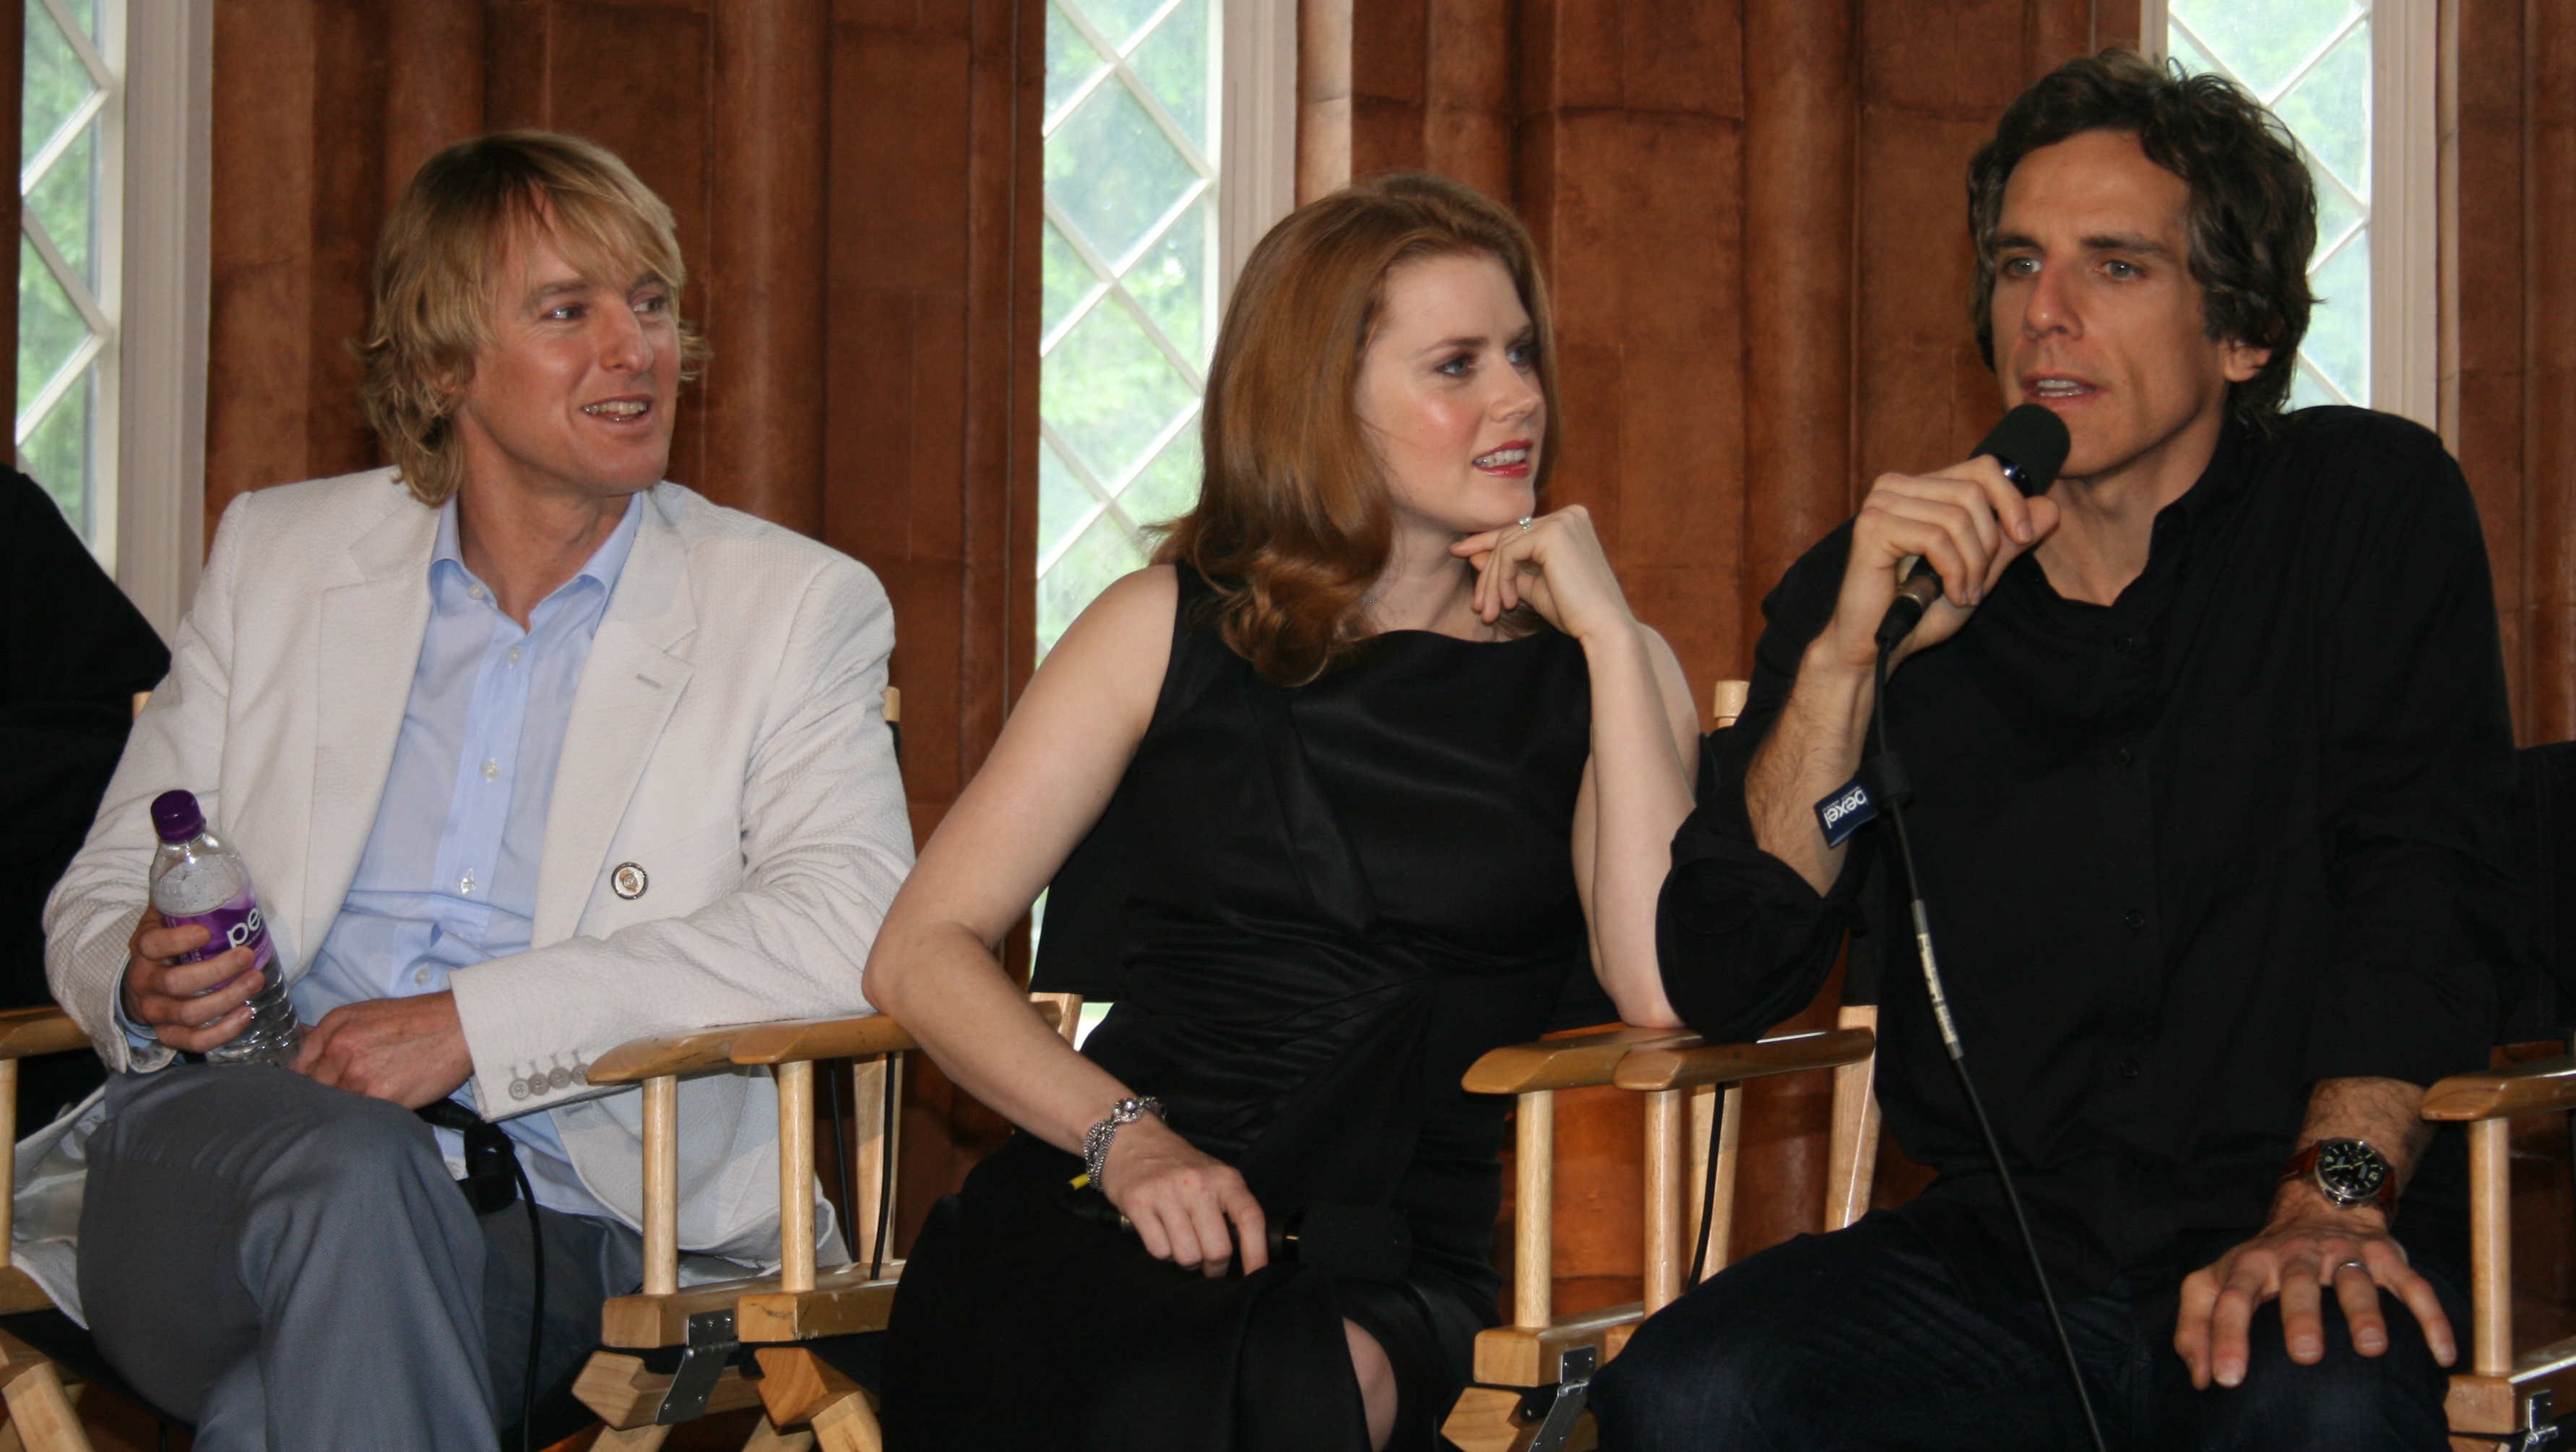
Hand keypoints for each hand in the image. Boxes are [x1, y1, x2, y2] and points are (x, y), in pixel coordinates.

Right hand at [120, 906, 263, 1053]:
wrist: (141, 979)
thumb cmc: (166, 942)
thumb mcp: (166, 914)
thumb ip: (184, 893)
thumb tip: (213, 859)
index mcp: (144, 949)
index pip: (153, 946)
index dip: (178, 942)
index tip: (205, 932)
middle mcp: (145, 982)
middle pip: (177, 984)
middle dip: (216, 972)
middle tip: (247, 956)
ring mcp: (155, 1011)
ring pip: (188, 1014)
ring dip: (226, 1000)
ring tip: (255, 981)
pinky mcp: (167, 1034)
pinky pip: (192, 1042)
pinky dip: (220, 1033)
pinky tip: (245, 1015)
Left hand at [291, 991, 473, 1107]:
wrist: (460, 1024)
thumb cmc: (417, 1019)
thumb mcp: (364, 1014)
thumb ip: (329, 1035)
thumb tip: (299, 1054)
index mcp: (334, 1026)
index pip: (296, 1068)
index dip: (300, 1086)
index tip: (307, 1096)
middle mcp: (340, 1048)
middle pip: (311, 1090)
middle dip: (320, 1100)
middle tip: (334, 1107)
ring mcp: (359, 1073)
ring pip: (333, 1106)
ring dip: (342, 1112)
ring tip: (358, 1111)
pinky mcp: (381, 1095)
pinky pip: (359, 1115)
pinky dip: (364, 1118)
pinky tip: (375, 1114)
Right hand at [1099, 1113, 1268, 1277]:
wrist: (1133, 1139)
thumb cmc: (1177, 1163)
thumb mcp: (1213, 1175)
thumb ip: (1229, 1206)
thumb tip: (1243, 1251)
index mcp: (1223, 1178)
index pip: (1250, 1218)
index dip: (1256, 1253)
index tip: (1256, 1275)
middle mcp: (1198, 1184)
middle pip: (1217, 1249)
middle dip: (1214, 1267)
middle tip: (1207, 1263)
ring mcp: (1167, 1193)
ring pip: (1187, 1256)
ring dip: (1186, 1261)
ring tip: (1181, 1244)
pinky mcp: (1139, 1203)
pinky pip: (1159, 1251)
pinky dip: (1162, 1252)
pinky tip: (1161, 1235)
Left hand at [1450, 504, 1633, 642]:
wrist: (1603, 628)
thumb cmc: (1575, 612)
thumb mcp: (1535, 586)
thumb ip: (1508, 569)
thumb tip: (1472, 554)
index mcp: (1570, 522)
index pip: (1520, 530)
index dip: (1486, 542)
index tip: (1459, 554)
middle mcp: (1569, 514)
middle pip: (1509, 536)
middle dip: (1488, 572)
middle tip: (1478, 606)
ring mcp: (1563, 520)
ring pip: (1506, 545)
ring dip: (1492, 581)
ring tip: (1489, 611)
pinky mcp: (1554, 533)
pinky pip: (1509, 552)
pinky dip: (1501, 579)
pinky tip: (1508, 602)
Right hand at [1819, 457, 2060, 670]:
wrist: (1878, 647)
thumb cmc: (1921, 611)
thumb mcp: (1978, 572)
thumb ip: (2009, 540)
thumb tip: (2050, 507)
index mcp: (1921, 489)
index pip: (1983, 468)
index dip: (2012, 499)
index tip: (2024, 536)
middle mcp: (1896, 487)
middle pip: (1974, 491)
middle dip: (1989, 544)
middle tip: (1979, 584)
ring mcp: (1881, 504)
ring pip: (1958, 517)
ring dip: (1972, 566)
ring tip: (1963, 594)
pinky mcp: (1872, 527)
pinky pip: (1936, 538)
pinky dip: (1953, 572)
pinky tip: (1947, 594)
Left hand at [2174, 1189, 2455, 1389]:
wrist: (2317, 1208)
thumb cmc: (2261, 1263)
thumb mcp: (2214, 1282)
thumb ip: (2195, 1325)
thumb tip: (2198, 1375)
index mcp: (2251, 1263)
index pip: (2232, 1298)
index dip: (2225, 1336)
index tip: (2225, 1379)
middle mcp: (2296, 1255)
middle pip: (2297, 1283)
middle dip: (2300, 1317)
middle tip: (2304, 1355)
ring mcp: (2344, 1253)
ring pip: (2356, 1281)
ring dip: (2365, 1313)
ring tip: (2370, 1348)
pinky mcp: (2386, 1256)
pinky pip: (2413, 1286)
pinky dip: (2431, 1317)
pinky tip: (2442, 1354)